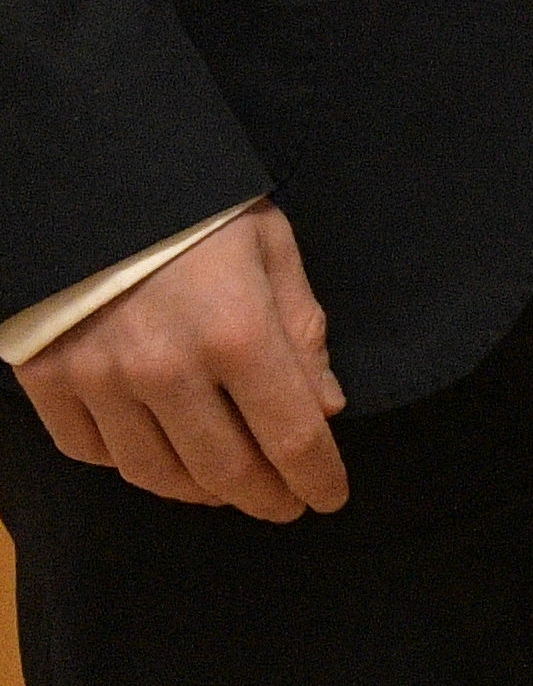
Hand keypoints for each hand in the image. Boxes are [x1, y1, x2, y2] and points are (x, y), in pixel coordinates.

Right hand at [19, 206, 339, 517]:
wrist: (87, 181)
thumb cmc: (195, 208)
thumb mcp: (270, 248)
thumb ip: (301, 329)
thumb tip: (326, 407)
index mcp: (237, 332)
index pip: (292, 436)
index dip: (318, 477)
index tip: (330, 498)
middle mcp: (166, 370)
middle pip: (225, 470)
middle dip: (264, 497)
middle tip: (284, 504)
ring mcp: (99, 382)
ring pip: (156, 473)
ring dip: (200, 492)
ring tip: (228, 488)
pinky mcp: (49, 383)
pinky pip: (92, 452)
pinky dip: (130, 465)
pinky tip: (158, 457)